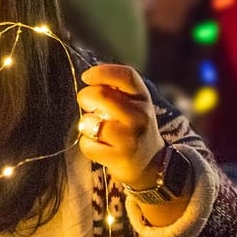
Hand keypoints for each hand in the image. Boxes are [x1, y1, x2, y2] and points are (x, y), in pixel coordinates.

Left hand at [76, 64, 164, 187]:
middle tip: (85, 102)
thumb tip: (89, 80)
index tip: (86, 77)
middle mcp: (140, 115)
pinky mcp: (120, 157)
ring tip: (96, 130)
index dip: (102, 72)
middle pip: (102, 96)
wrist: (151, 164)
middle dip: (85, 96)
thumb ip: (115, 91)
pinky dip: (88, 145)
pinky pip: (88, 145)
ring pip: (90, 123)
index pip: (126, 75)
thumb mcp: (133, 105)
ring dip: (86, 125)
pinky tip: (100, 146)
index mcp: (142, 98)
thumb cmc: (133, 127)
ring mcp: (131, 137)